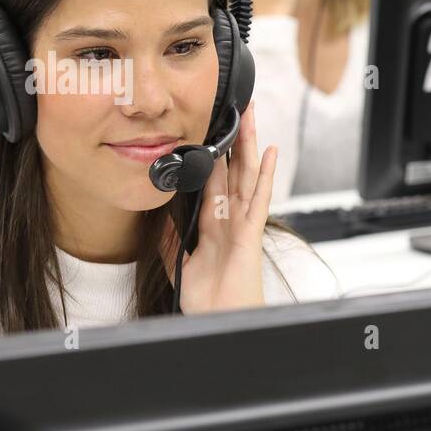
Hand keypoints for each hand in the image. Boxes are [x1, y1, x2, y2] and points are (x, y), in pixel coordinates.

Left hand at [159, 100, 276, 313]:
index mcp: (213, 226)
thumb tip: (159, 216)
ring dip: (250, 145)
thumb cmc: (208, 300)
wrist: (220, 319)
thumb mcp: (178, 264)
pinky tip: (271, 153)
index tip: (209, 131)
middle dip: (234, 141)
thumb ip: (170, 240)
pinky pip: (259, 199)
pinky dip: (266, 176)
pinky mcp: (250, 233)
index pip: (213, 182)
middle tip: (235, 110)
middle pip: (233, 171)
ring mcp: (243, 223)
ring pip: (247, 175)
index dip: (212, 156)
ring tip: (251, 116)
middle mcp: (230, 219)